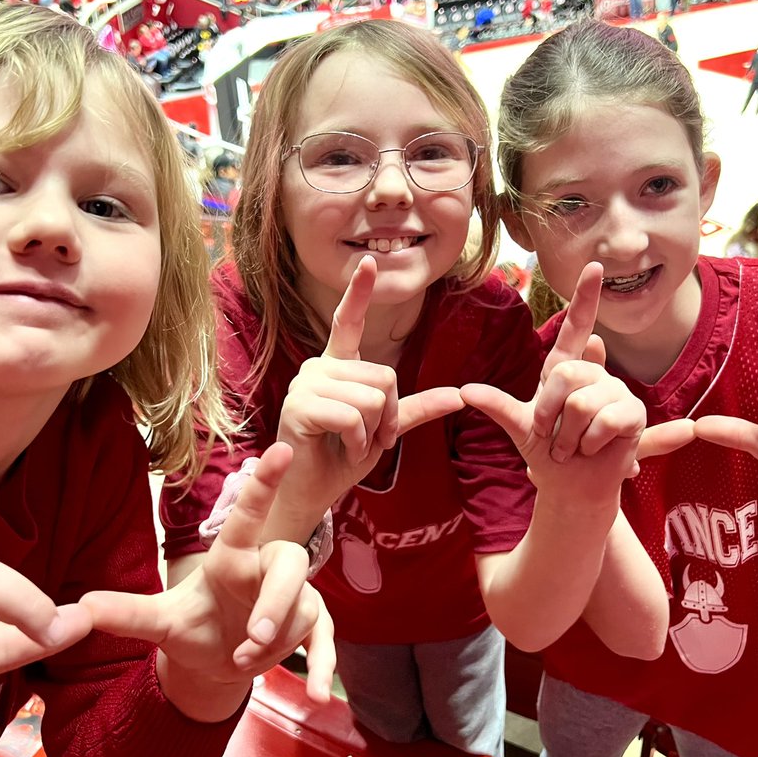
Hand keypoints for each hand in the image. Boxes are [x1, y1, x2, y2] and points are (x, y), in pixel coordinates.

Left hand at [83, 443, 334, 719]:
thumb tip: (78, 610)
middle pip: (291, 563)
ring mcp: (293, 598)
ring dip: (275, 643)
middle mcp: (266, 569)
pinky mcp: (308, 626)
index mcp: (232, 558)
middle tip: (252, 638)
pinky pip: (324, 639)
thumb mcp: (159, 622)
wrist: (214, 662)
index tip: (280, 450)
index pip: (249, 515)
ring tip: (242, 661)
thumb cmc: (191, 626)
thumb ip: (125, 613)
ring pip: (303, 609)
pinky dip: (321, 667)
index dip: (264, 483)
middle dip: (276, 601)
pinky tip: (318, 694)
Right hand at [274, 256, 463, 532]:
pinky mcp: (298, 407)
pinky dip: (358, 442)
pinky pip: (352, 416)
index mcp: (337, 365)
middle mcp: (319, 366)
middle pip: (384, 375)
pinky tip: (342, 451)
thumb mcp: (385, 431)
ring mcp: (306, 384)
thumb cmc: (341, 458)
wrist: (309, 493)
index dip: (360, 293)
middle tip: (369, 439)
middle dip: (387, 416)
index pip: (350, 321)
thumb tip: (459, 395)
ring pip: (371, 396)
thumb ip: (416, 409)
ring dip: (372, 432)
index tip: (369, 263)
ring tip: (351, 445)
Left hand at [462, 263, 693, 508]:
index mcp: (565, 369)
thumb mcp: (519, 427)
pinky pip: (607, 420)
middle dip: (550, 413)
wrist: (570, 486)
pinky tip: (593, 448)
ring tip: (573, 446)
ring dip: (569, 435)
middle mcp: (593, 374)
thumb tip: (466, 390)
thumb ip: (498, 406)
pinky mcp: (633, 415)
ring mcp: (616, 392)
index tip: (595, 267)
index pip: (577, 328)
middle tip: (552, 436)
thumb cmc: (546, 452)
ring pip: (583, 402)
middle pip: (567, 374)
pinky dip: (590, 442)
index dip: (586, 298)